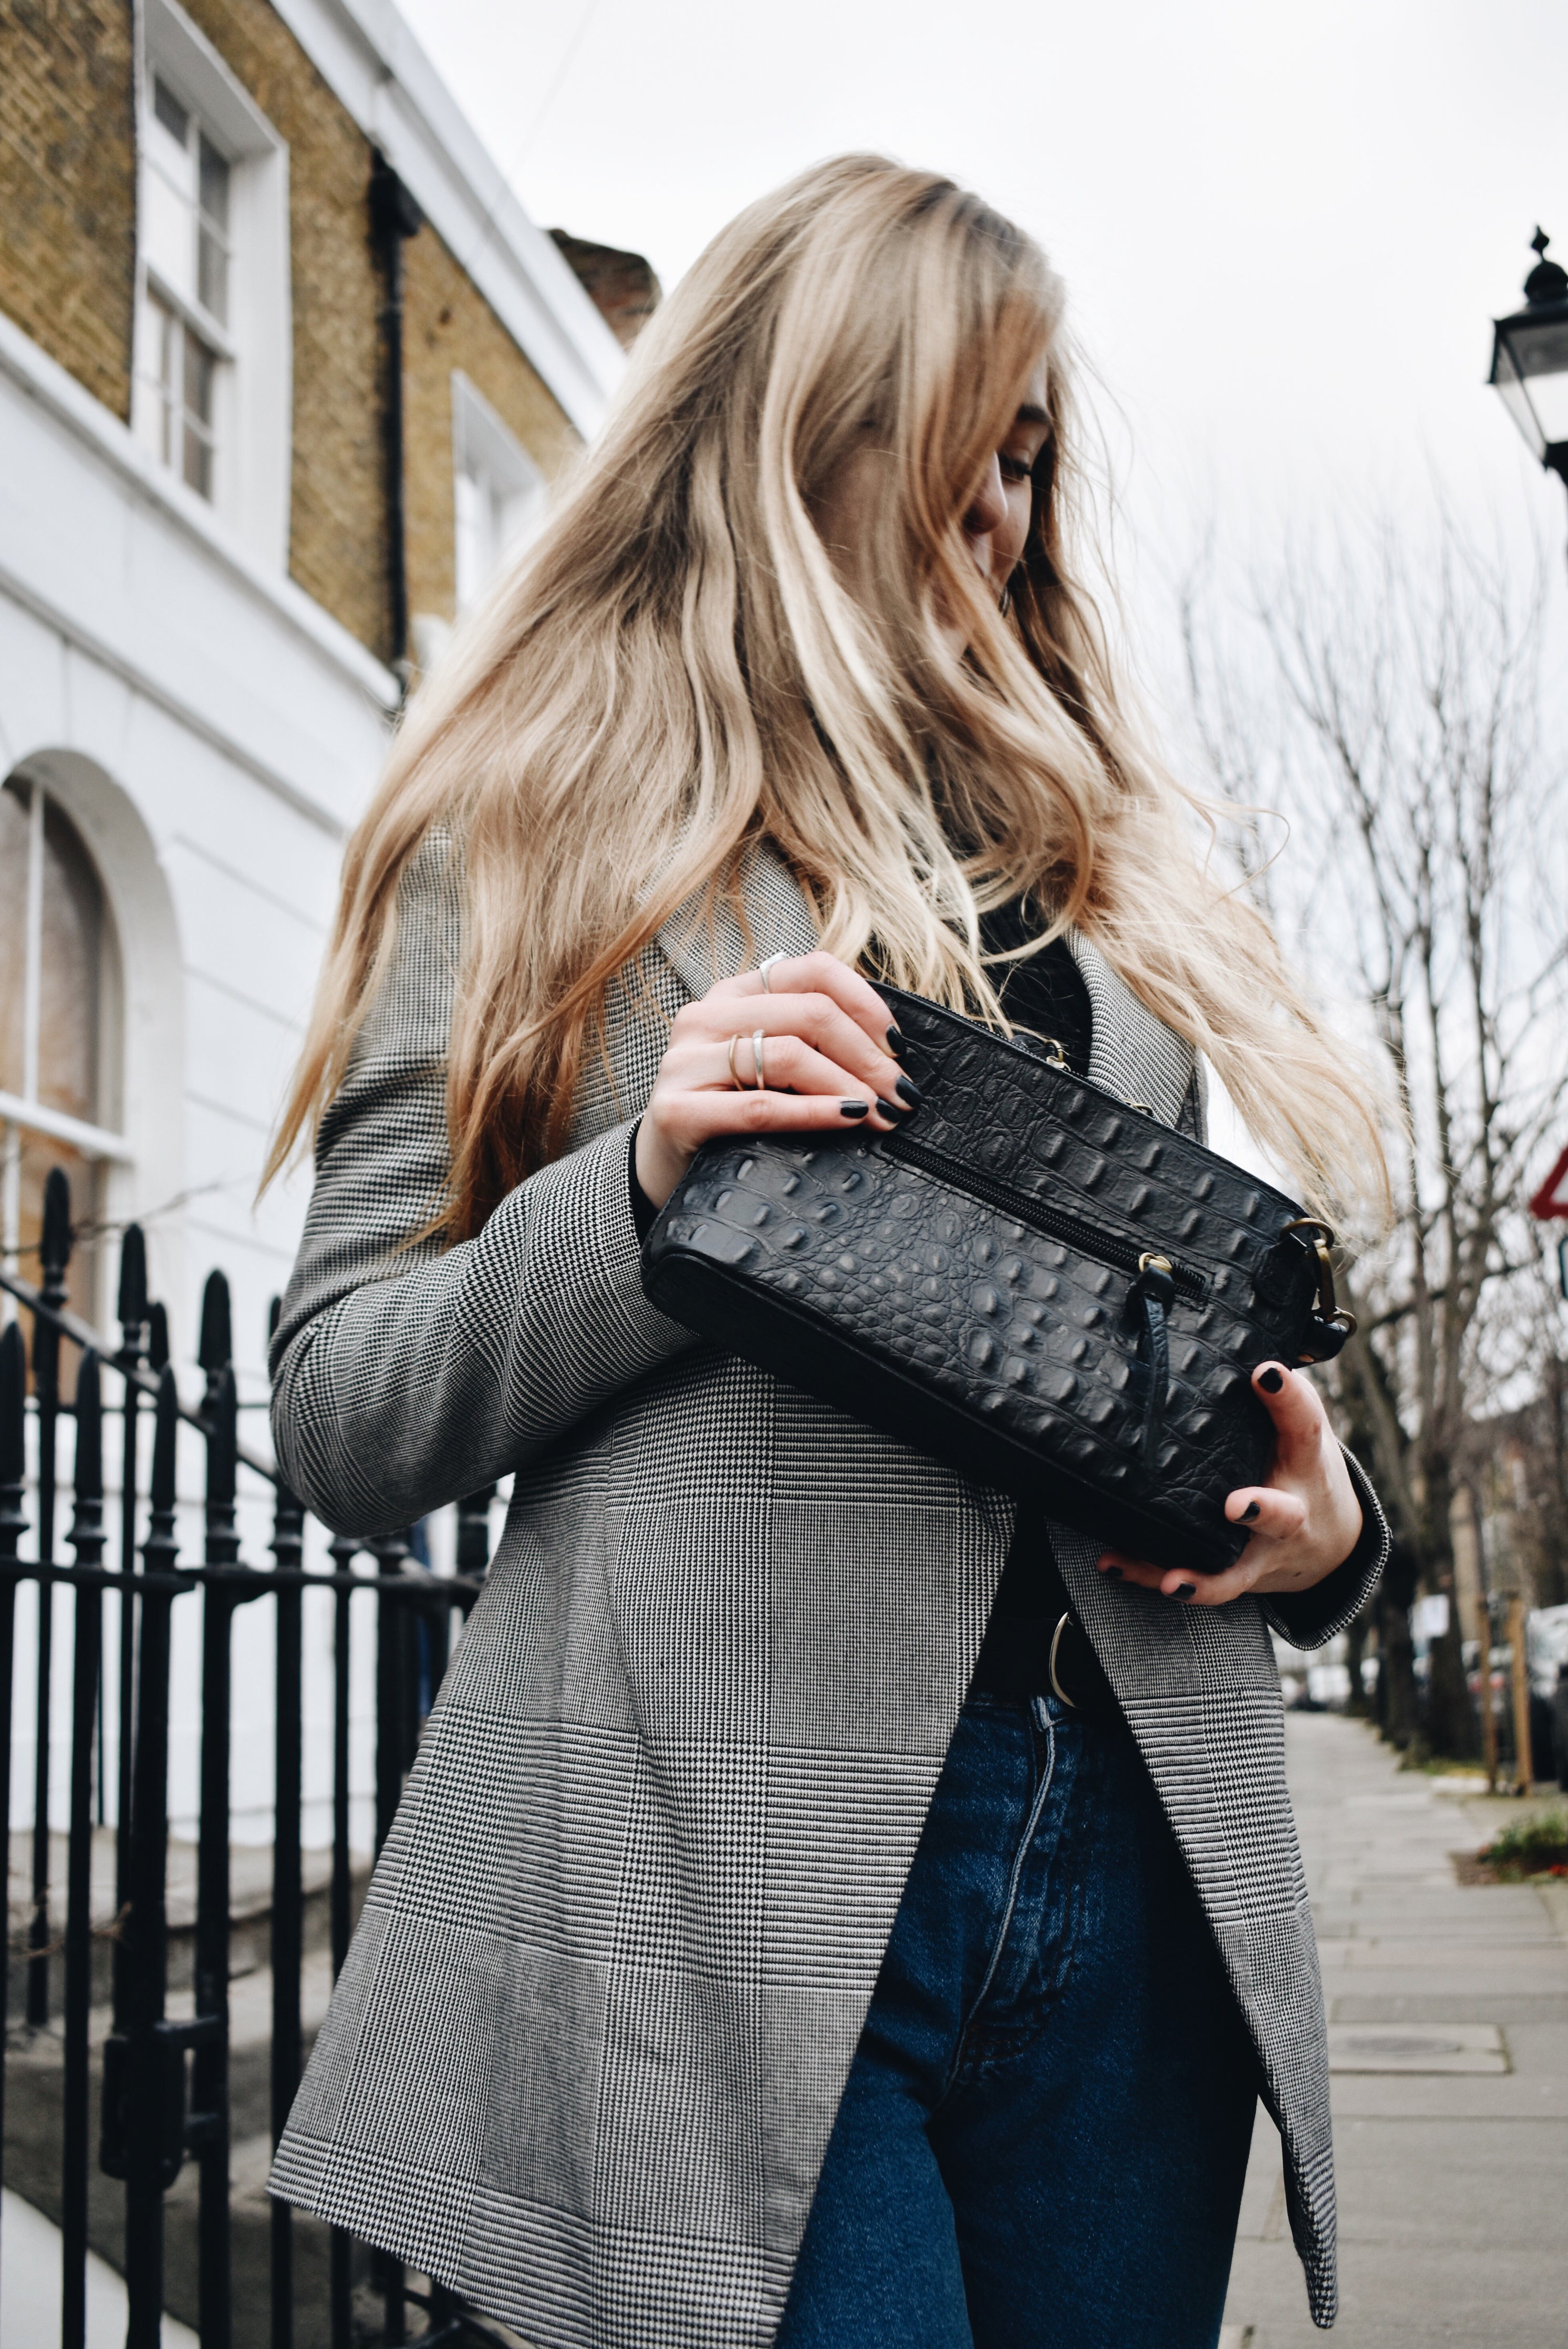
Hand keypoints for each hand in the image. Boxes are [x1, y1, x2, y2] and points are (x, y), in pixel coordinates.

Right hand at [634, 950, 914, 1209]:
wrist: (665, 1168)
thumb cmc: (733, 1114)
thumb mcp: (769, 1064)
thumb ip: (811, 1040)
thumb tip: (892, 1048)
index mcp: (733, 994)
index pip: (813, 971)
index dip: (867, 1004)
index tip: (898, 1046)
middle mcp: (705, 1017)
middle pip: (810, 1013)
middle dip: (868, 1055)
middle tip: (901, 1093)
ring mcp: (684, 1062)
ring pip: (789, 1055)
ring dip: (850, 1084)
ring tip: (882, 1113)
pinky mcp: (678, 1111)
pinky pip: (761, 1107)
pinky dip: (815, 1112)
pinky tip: (850, 1118)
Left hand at [1094, 1361, 1362, 1605]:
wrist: (1330, 1543)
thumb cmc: (1300, 1468)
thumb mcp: (1301, 1430)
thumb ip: (1277, 1394)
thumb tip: (1241, 1334)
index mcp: (1304, 1461)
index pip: (1305, 1423)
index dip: (1288, 1397)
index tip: (1264, 1372)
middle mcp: (1289, 1512)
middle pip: (1281, 1515)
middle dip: (1260, 1511)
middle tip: (1234, 1506)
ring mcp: (1262, 1551)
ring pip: (1236, 1570)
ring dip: (1205, 1576)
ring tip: (1172, 1576)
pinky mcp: (1236, 1574)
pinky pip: (1195, 1582)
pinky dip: (1150, 1574)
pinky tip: (1114, 1561)